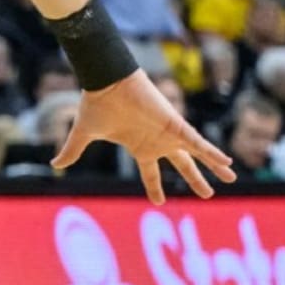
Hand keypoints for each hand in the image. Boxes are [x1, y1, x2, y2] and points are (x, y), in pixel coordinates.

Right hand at [55, 70, 233, 203]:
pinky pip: (198, 141)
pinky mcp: (175, 125)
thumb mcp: (84, 135)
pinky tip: (227, 163)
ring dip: (214, 166)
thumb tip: (54, 164)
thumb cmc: (97, 105)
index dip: (155, 187)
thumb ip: (72, 151)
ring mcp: (169, 134)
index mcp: (140, 147)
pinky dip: (212, 152)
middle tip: (208, 194)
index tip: (159, 201)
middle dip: (195, 179)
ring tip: (231, 178)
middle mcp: (158, 142)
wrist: (107, 83)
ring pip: (197, 153)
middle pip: (181, 165)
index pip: (150, 172)